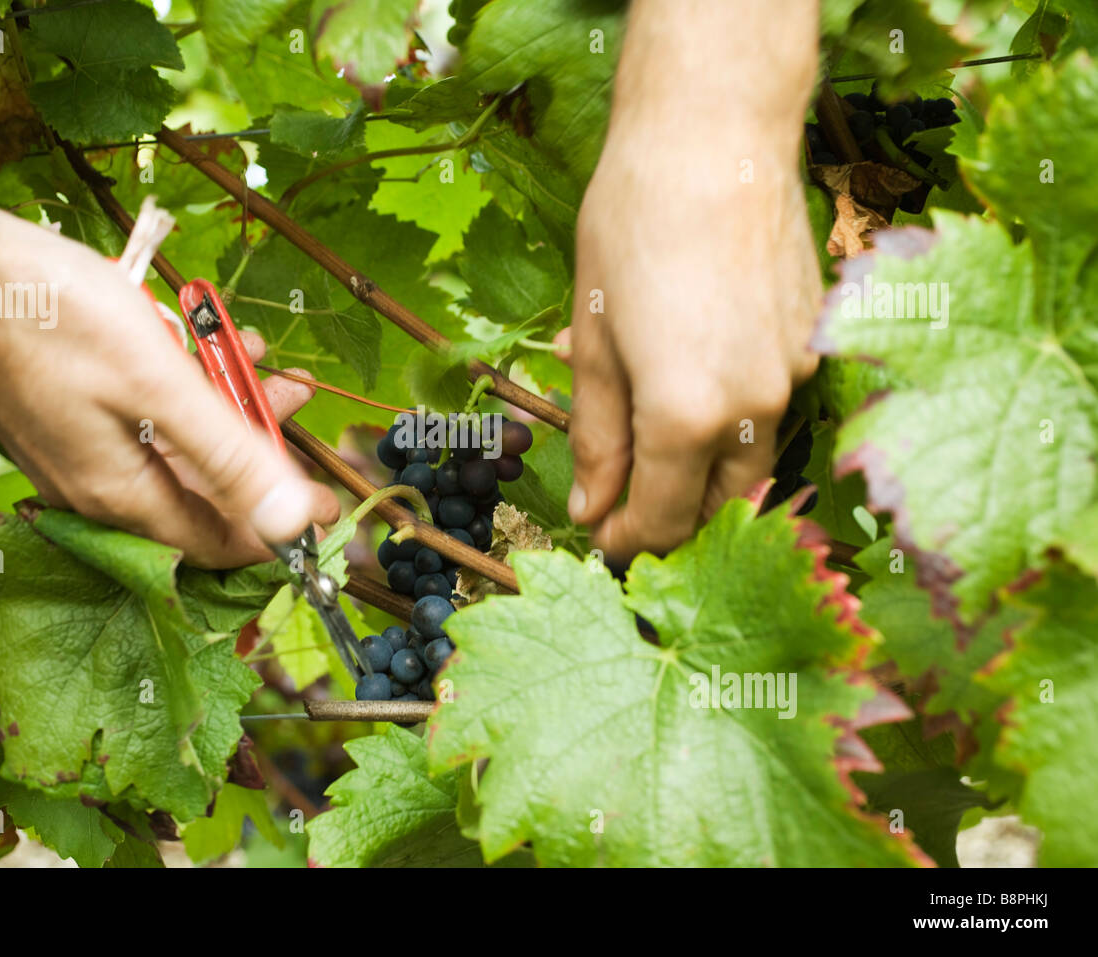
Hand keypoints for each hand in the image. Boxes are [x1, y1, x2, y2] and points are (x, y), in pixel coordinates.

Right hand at [0, 92, 336, 566]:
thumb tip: (293, 523)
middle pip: (202, 495)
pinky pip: (145, 422)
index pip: (218, 542)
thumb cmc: (55, 316)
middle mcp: (98, 489)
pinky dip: (184, 392)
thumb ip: (229, 457)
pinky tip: (206, 343)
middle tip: (298, 401)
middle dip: (260, 453)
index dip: (280, 528)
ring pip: (177, 450)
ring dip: (227, 409)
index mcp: (122, 496)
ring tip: (265, 361)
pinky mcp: (70, 419)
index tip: (328, 502)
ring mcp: (80, 455)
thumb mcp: (160, 385)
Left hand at [567, 124, 820, 560]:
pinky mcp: (816, 339)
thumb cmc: (633, 228)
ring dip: (704, 467)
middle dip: (675, 516)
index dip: (629, 541)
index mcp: (690, 417)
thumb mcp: (592, 340)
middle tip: (628, 503)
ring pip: (753, 458)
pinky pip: (772, 401)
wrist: (713, 136)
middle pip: (721, 502)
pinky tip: (690, 372)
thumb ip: (597, 436)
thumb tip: (592, 508)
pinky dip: (732, 411)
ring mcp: (796, 373)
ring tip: (650, 431)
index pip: (665, 520)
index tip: (603, 539)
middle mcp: (757, 409)